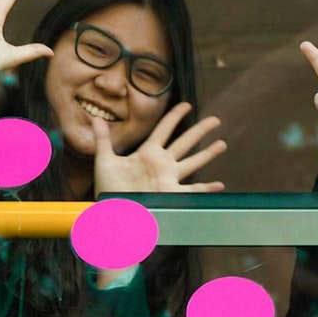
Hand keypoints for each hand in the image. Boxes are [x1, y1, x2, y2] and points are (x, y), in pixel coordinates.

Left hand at [92, 102, 226, 196]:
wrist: (111, 212)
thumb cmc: (108, 188)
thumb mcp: (104, 160)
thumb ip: (103, 138)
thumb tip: (95, 116)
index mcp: (148, 152)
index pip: (164, 129)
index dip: (175, 116)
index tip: (186, 104)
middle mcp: (162, 164)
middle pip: (184, 142)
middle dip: (200, 130)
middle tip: (215, 119)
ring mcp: (168, 179)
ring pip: (193, 162)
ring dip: (208, 153)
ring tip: (223, 144)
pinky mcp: (171, 194)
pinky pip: (192, 190)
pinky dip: (207, 189)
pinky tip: (219, 186)